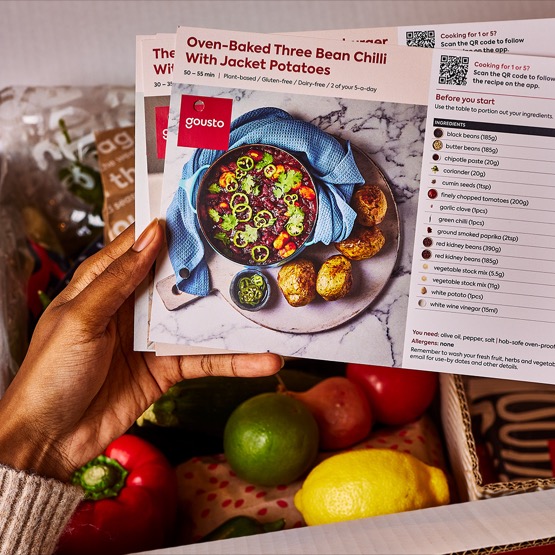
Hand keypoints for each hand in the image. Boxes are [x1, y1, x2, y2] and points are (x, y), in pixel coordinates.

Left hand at [0, 221, 282, 481]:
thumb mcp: (81, 320)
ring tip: (271, 309)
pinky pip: (206, 360)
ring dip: (233, 318)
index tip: (205, 215)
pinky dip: (235, 361)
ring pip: (199, 320)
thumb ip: (119, 279)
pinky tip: (263, 360)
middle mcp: (130, 307)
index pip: (139, 248)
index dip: (169, 231)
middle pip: (177, 280)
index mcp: (101, 285)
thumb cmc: (49, 374)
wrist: (49, 440)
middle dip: (212, 269)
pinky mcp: (167, 369)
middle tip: (252, 253)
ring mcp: (151, 338)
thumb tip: (152, 235)